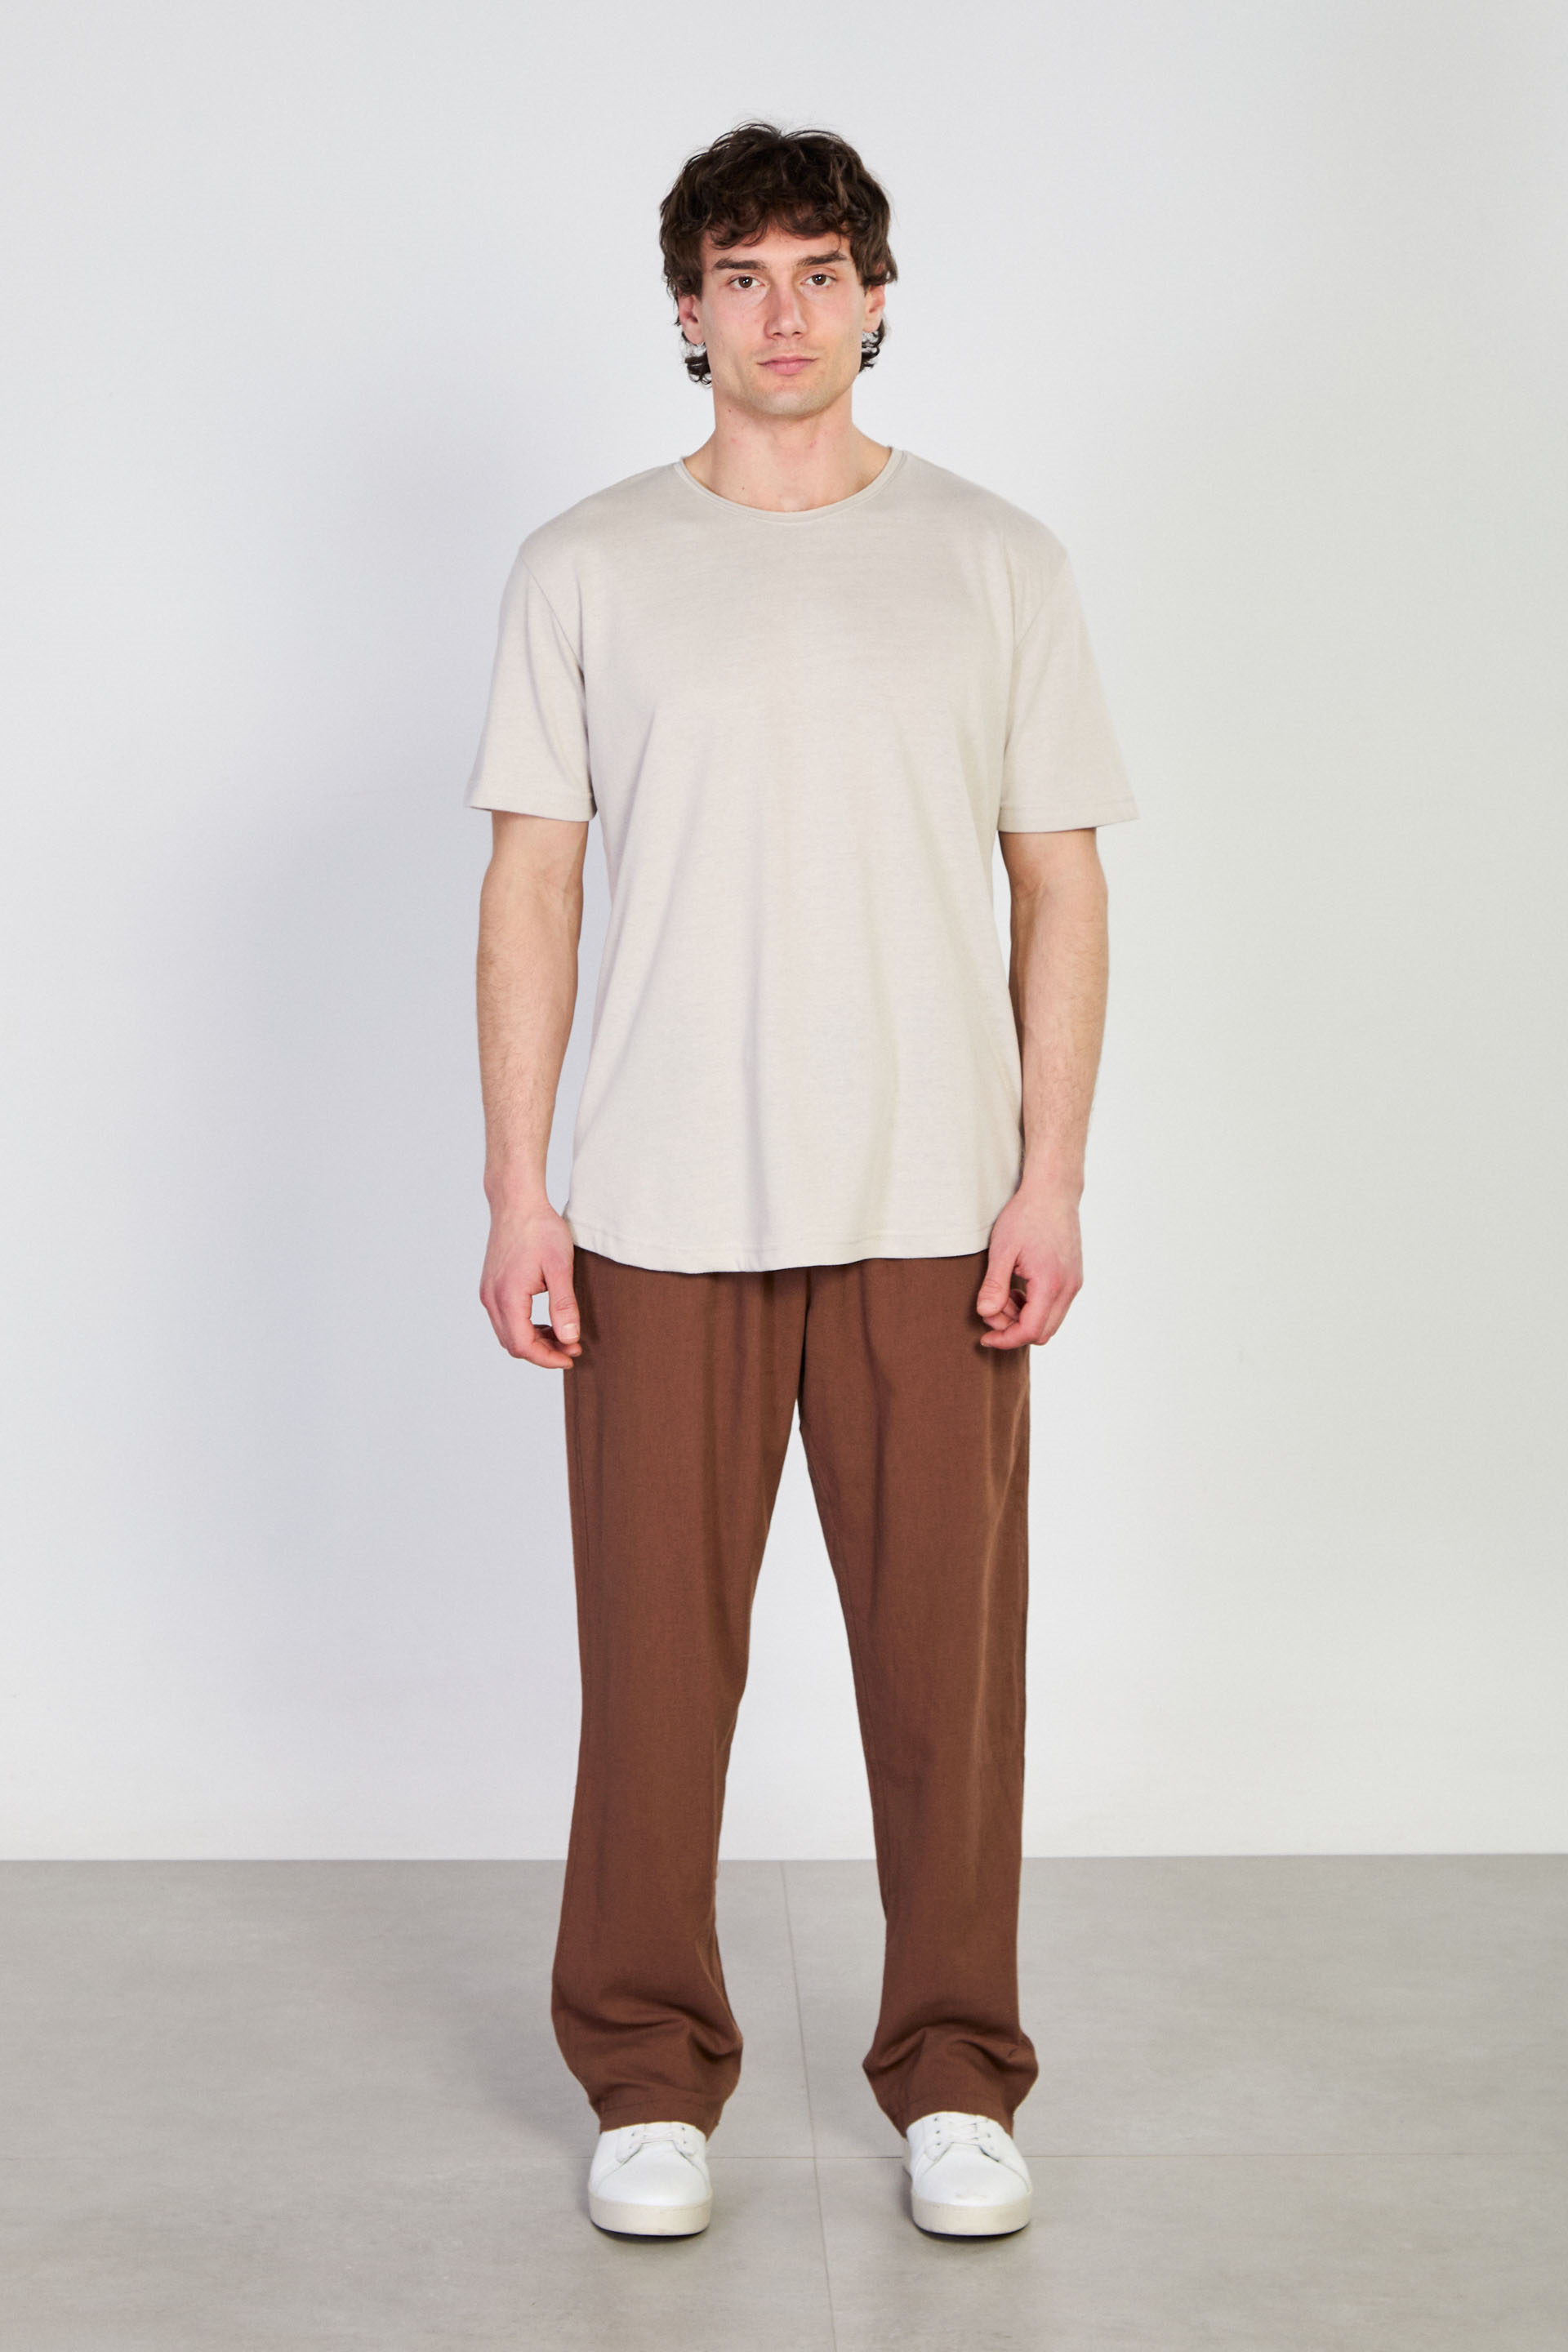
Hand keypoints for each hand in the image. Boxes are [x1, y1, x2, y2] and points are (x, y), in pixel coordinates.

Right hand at [479, 1197, 582, 1368]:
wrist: (517, 1202)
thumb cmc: (540, 1229)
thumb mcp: (560, 1267)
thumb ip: (564, 1305)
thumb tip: (569, 1338)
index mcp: (508, 1297)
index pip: (523, 1346)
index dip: (548, 1358)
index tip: (572, 1355)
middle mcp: (491, 1299)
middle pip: (513, 1345)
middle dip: (544, 1352)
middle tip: (572, 1346)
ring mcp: (488, 1293)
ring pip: (508, 1334)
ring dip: (534, 1341)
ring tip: (563, 1335)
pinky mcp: (491, 1286)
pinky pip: (505, 1319)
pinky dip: (525, 1327)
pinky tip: (547, 1321)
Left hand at [976, 1183, 1083, 1349]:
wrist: (1053, 1192)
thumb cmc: (1025, 1216)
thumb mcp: (1002, 1250)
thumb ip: (994, 1285)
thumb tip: (985, 1314)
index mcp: (1050, 1283)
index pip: (1030, 1331)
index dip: (1005, 1339)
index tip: (985, 1337)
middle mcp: (1068, 1288)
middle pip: (1043, 1333)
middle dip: (1013, 1329)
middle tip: (993, 1308)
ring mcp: (1074, 1283)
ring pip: (1050, 1322)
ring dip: (1023, 1317)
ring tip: (1004, 1293)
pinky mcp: (1073, 1278)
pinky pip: (1055, 1307)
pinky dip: (1035, 1307)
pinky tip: (1019, 1288)